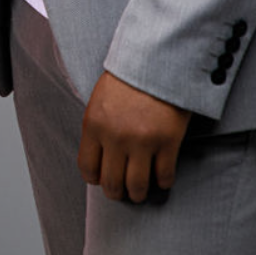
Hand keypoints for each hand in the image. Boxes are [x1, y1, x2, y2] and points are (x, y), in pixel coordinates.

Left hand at [78, 71, 192, 201]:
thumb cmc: (128, 78)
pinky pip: (164, 176)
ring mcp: (142, 141)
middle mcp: (115, 137)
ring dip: (139, 194)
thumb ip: (98, 128)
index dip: (95, 179)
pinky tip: (162, 178)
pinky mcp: (167, 142)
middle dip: (116, 192)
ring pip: (137, 186)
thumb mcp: (100, 100)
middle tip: (122, 193)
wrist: (157, 60)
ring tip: (141, 192)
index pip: (88, 167)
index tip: (102, 180)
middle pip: (112, 182)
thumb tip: (100, 157)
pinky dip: (163, 182)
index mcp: (93, 125)